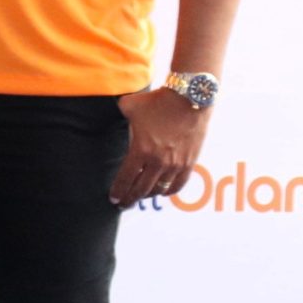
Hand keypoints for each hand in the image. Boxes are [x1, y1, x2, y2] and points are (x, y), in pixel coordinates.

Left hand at [112, 87, 210, 208]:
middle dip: (130, 199)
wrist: (189, 98)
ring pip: (159, 189)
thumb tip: (115, 113)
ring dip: (148, 196)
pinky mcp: (189, 163)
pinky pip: (178, 184)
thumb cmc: (157, 101)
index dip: (118, 190)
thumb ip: (119, 113)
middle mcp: (158, 161)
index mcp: (141, 150)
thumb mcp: (129, 105)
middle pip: (141, 188)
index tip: (113, 198)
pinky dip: (169, 191)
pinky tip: (162, 192)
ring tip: (140, 198)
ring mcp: (175, 164)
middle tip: (123, 204)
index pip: (126, 178)